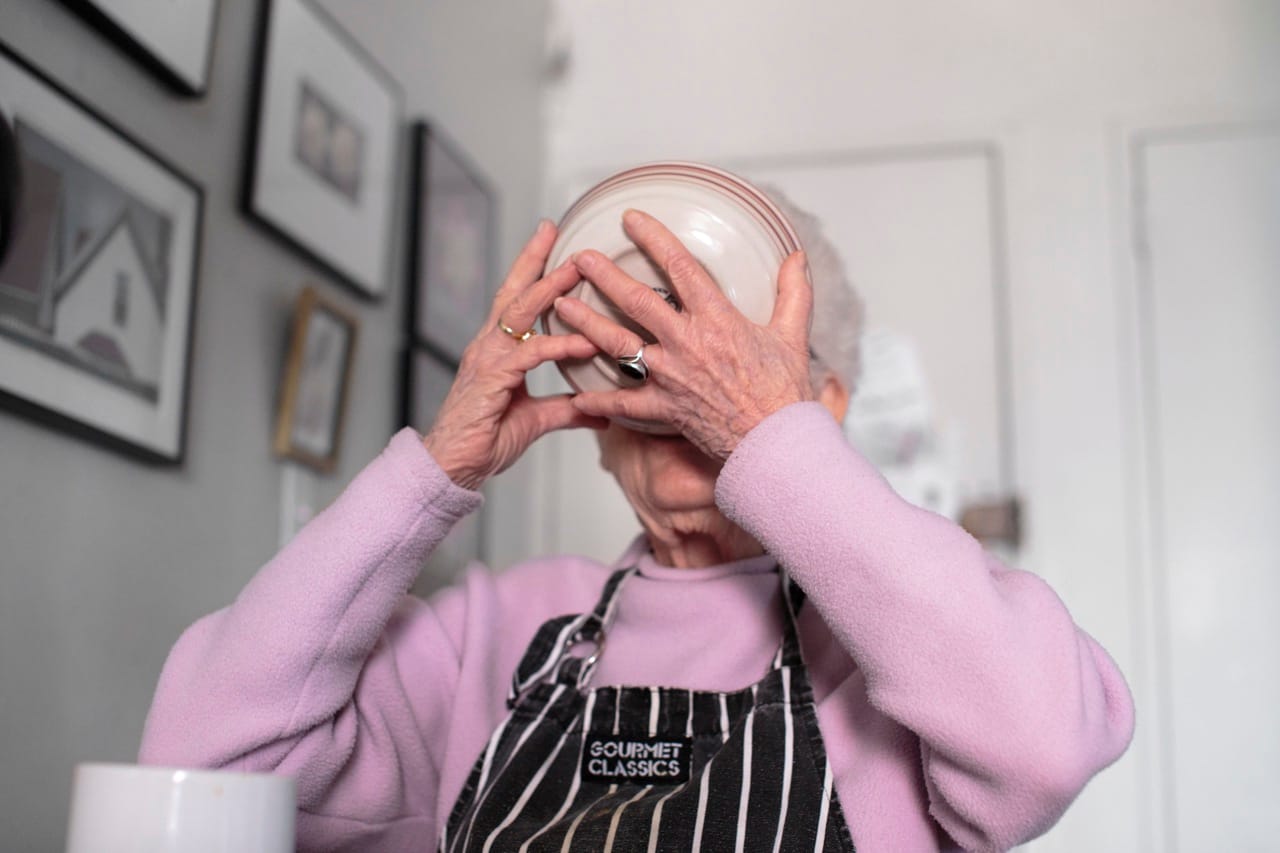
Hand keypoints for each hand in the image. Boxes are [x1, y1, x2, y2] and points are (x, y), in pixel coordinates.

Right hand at [423, 221, 605, 488]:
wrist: (453, 468)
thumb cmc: (485, 441)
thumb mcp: (536, 420)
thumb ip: (567, 410)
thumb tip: (601, 410)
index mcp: (496, 350)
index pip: (514, 300)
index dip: (532, 270)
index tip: (554, 244)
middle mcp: (488, 347)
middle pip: (512, 292)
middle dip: (535, 259)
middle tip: (555, 230)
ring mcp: (487, 361)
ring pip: (519, 314)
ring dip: (550, 290)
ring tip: (577, 269)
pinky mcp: (491, 381)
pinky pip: (529, 355)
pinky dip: (558, 346)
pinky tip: (583, 342)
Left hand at [554, 209, 814, 460]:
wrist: (775, 444)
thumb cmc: (784, 393)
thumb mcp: (793, 335)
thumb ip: (794, 291)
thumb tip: (796, 256)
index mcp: (716, 319)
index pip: (679, 266)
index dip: (653, 237)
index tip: (632, 218)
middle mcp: (686, 343)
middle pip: (636, 300)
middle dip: (604, 275)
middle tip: (580, 258)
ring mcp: (670, 377)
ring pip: (617, 343)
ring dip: (586, 322)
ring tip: (561, 305)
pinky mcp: (663, 409)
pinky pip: (623, 403)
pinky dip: (598, 399)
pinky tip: (576, 392)